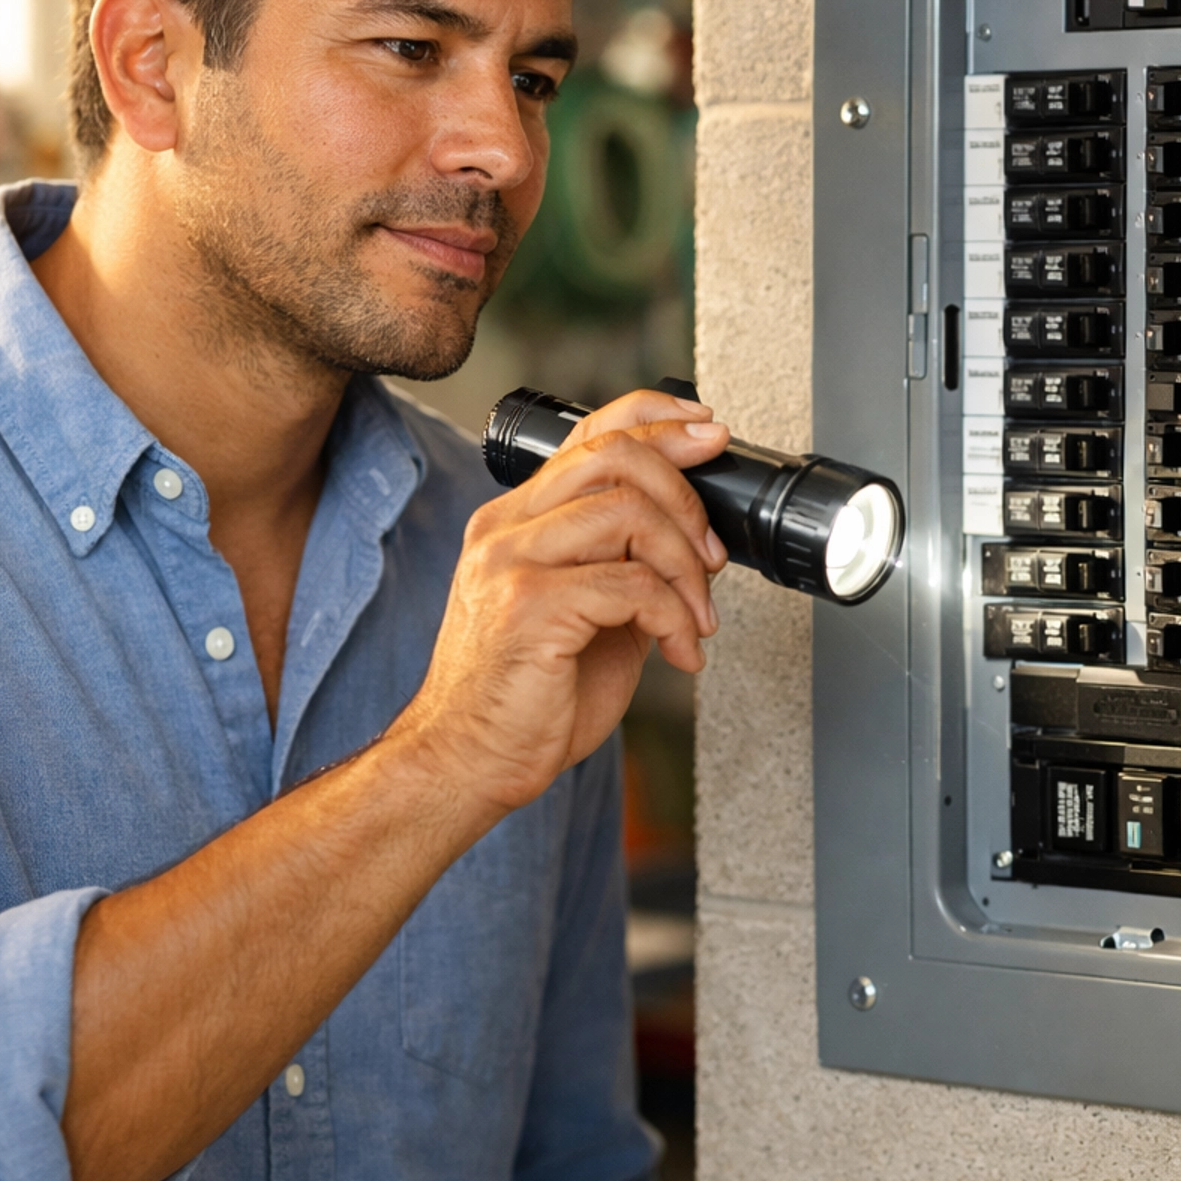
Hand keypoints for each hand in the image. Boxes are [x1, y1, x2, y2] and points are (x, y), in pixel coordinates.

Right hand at [393, 389, 729, 825]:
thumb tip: (694, 539)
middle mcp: (506, 529)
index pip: (588, 434)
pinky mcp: (528, 606)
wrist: (467, 762)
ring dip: (686, 565)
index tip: (707, 432)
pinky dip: (676, 618)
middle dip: (686, 497)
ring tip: (698, 615)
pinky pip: (632, 584)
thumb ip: (625, 565)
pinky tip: (681, 652)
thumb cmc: (525, 697)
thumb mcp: (585, 612)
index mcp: (515, 521)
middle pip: (614, 457)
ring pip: (627, 511)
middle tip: (713, 555)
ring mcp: (510, 563)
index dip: (656, 418)